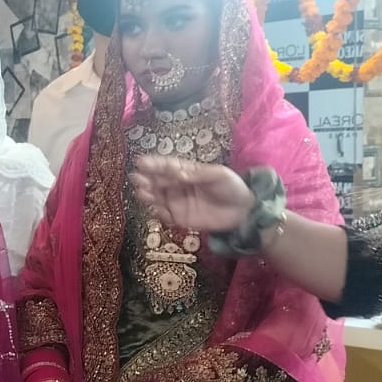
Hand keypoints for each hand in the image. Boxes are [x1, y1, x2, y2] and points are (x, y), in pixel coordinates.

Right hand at [130, 156, 254, 232]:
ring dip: (147, 195)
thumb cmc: (232, 187)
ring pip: (157, 198)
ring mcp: (177, 202)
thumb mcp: (217, 175)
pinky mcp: (179, 218)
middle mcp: (178, 186)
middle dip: (146, 179)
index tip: (140, 162)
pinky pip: (163, 216)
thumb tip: (177, 174)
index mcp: (187, 172)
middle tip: (137, 179)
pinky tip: (153, 209)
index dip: (153, 164)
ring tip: (141, 193)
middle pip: (157, 181)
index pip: (167, 166)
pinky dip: (156, 212)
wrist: (244, 212)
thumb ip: (197, 175)